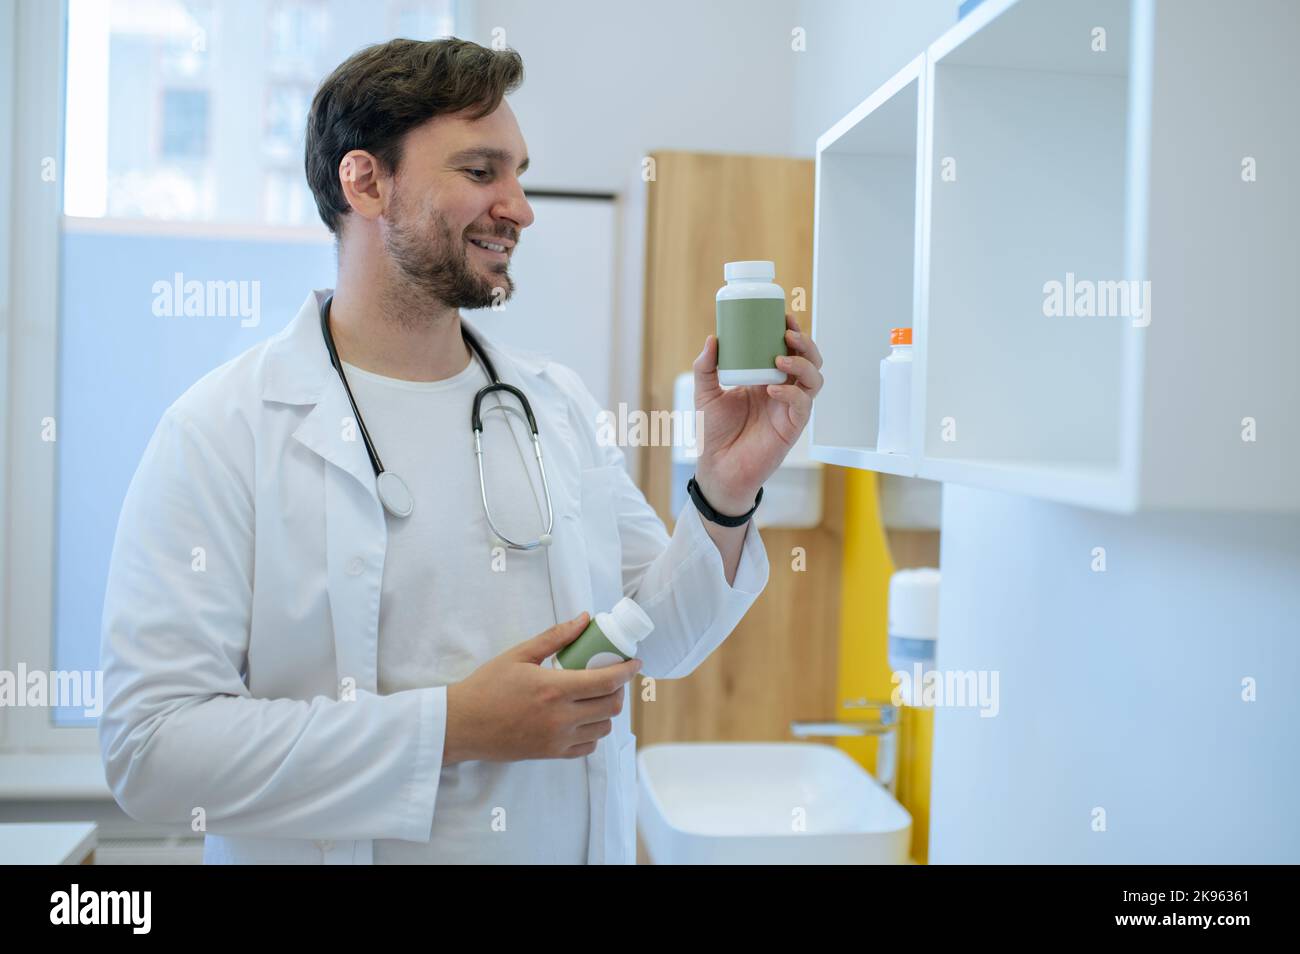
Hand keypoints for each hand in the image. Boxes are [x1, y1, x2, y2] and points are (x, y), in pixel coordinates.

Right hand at [444, 613, 641, 763]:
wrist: (463, 724)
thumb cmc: (488, 686)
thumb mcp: (519, 654)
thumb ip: (555, 637)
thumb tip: (585, 619)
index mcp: (555, 689)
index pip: (607, 681)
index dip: (627, 671)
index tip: (635, 662)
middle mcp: (561, 717)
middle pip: (612, 706)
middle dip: (619, 689)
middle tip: (612, 676)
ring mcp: (557, 739)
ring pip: (603, 728)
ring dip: (607, 711)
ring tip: (597, 696)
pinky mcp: (551, 754)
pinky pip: (588, 747)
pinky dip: (593, 732)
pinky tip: (583, 718)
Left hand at [692, 313, 824, 513]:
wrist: (717, 468)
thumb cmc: (714, 433)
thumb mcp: (705, 393)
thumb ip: (705, 367)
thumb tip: (712, 338)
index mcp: (767, 378)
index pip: (788, 349)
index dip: (792, 330)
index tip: (781, 315)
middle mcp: (783, 390)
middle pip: (810, 359)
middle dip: (805, 342)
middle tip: (787, 332)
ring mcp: (790, 408)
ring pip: (815, 379)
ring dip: (803, 364)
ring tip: (780, 359)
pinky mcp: (792, 427)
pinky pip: (802, 405)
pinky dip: (791, 393)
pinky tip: (773, 389)